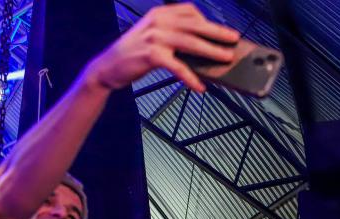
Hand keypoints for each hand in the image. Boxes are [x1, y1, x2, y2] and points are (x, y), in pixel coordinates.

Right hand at [84, 3, 238, 92]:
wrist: (106, 68)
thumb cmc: (131, 55)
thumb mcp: (152, 38)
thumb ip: (173, 38)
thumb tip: (201, 50)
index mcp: (159, 14)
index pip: (189, 11)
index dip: (207, 20)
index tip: (221, 29)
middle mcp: (157, 21)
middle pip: (194, 25)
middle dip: (217, 33)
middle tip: (234, 39)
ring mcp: (154, 37)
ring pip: (190, 42)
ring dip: (211, 51)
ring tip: (225, 58)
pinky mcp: (152, 55)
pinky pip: (178, 66)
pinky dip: (190, 77)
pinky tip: (199, 86)